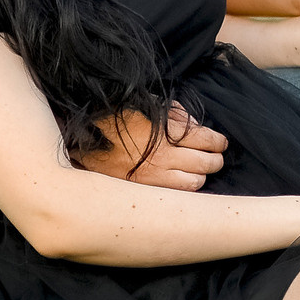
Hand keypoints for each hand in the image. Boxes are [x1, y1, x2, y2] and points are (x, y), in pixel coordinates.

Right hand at [76, 104, 228, 190]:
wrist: (78, 138)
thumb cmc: (113, 117)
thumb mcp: (146, 105)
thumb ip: (174, 113)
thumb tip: (196, 124)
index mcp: (165, 131)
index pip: (206, 139)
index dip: (218, 141)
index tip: (220, 142)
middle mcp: (162, 156)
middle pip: (206, 162)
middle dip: (216, 159)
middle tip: (216, 156)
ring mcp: (152, 177)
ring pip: (195, 182)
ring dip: (202, 175)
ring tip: (201, 170)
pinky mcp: (142, 191)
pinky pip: (176, 195)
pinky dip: (186, 189)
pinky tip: (184, 183)